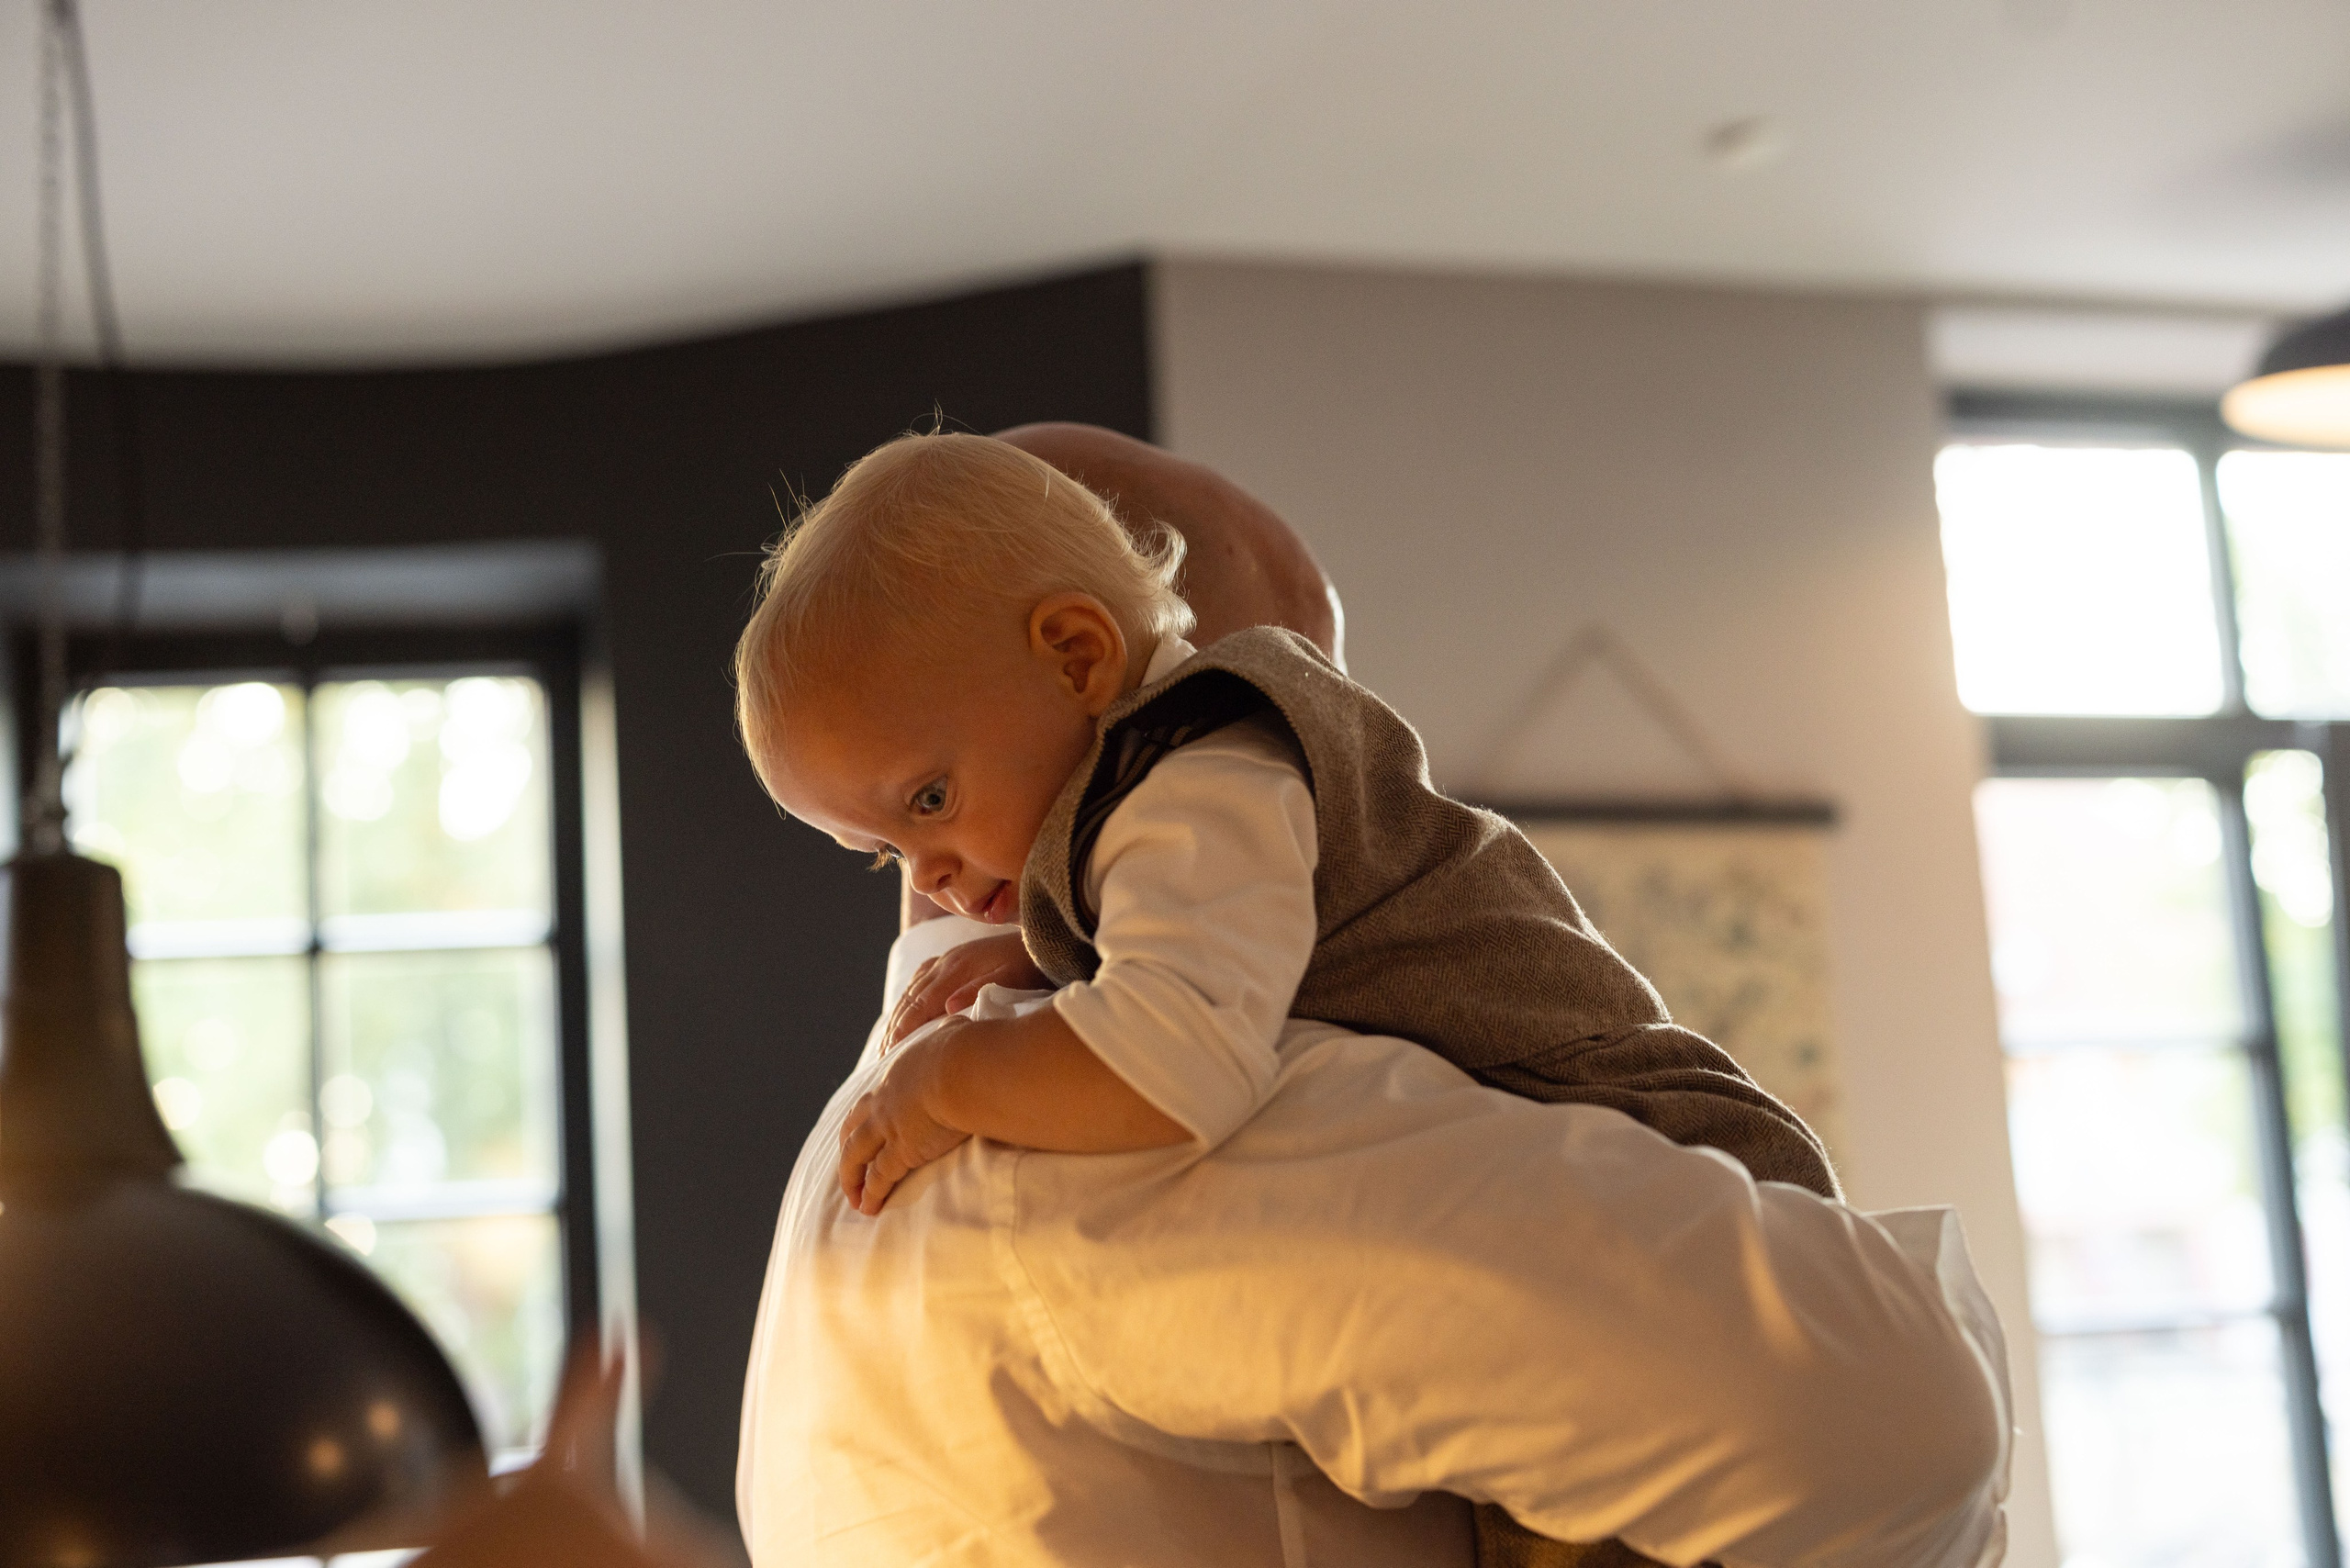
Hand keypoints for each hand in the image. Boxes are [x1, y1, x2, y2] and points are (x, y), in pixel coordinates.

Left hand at [839, 1025, 973, 1214]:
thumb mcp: (955, 1032)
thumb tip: (959, 1022)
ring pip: (857, 1156)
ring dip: (851, 1177)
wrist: (964, 1070)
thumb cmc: (967, 1048)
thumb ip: (952, 1032)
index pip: (873, 1098)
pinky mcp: (901, 1152)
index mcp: (897, 1073)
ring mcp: (889, 1127)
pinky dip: (870, 1193)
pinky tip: (868, 1207)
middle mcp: (885, 1101)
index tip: (865, 1125)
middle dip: (848, 1146)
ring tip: (852, 1196)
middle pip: (853, 1127)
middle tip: (847, 1162)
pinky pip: (879, 1178)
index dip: (866, 1115)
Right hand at [885, 932, 1046, 1050]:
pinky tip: (904, 1012)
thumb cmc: (1033, 965)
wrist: (1047, 939)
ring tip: (887, 1043)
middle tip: (882, 1058)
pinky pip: (922, 979)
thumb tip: (948, 1006)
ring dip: (898, 1016)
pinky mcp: (955, 959)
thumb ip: (980, 990)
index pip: (921, 1002)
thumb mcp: (1014, 978)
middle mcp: (947, 960)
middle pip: (911, 997)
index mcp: (958, 967)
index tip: (891, 1054)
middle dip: (895, 1027)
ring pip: (913, 989)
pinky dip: (909, 999)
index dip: (904, 1029)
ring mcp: (949, 958)